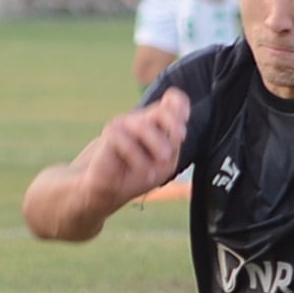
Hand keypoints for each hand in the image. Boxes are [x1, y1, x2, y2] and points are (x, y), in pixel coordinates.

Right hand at [90, 87, 190, 204]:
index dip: (180, 105)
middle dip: (172, 122)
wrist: (108, 189)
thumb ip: (172, 142)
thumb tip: (180, 131)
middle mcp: (140, 120)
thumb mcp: (165, 162)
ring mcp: (123, 125)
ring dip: (157, 142)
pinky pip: (125, 140)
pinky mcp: (110, 135)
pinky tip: (146, 173)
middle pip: (161, 111)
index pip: (172, 102)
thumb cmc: (138, 175)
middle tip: (180, 138)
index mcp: (156, 124)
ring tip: (165, 160)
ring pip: (143, 126)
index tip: (185, 123)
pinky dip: (138, 158)